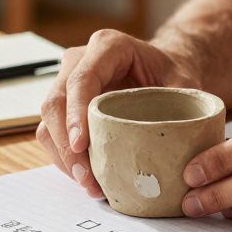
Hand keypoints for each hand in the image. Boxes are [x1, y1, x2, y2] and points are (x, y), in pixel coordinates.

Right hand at [37, 30, 200, 196]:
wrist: (164, 72)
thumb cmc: (171, 74)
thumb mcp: (183, 82)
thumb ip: (179, 103)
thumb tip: (174, 138)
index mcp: (108, 46)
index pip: (81, 80)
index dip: (76, 113)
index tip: (81, 145)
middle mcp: (79, 60)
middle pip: (56, 101)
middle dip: (66, 144)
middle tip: (87, 177)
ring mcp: (66, 82)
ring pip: (48, 120)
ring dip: (63, 156)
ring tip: (89, 185)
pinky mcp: (64, 106)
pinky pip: (51, 133)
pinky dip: (65, 159)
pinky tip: (86, 178)